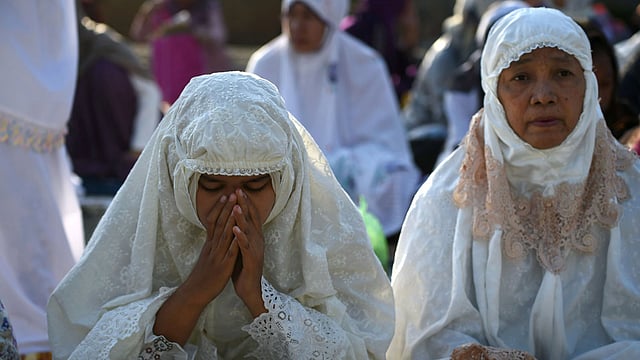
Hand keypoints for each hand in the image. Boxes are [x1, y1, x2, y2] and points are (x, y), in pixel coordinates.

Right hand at [180, 193, 239, 308]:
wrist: (196, 292)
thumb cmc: (203, 275)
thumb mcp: (207, 256)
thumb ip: (212, 244)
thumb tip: (215, 234)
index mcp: (211, 244)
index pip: (215, 222)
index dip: (220, 209)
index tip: (226, 196)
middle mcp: (213, 246)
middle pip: (220, 224)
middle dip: (227, 208)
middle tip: (232, 193)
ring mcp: (218, 255)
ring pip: (225, 234)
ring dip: (231, 219)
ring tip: (236, 205)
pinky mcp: (223, 265)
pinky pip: (230, 251)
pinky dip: (234, 240)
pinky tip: (239, 231)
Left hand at [231, 189, 266, 316]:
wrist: (250, 290)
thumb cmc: (244, 268)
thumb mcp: (241, 248)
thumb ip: (240, 234)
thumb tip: (235, 220)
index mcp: (254, 237)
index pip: (251, 216)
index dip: (246, 203)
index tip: (239, 190)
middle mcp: (258, 241)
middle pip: (252, 219)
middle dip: (245, 204)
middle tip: (239, 190)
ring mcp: (256, 250)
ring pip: (249, 231)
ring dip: (243, 218)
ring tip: (237, 206)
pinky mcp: (252, 260)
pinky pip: (246, 247)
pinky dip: (241, 237)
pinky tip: (235, 229)